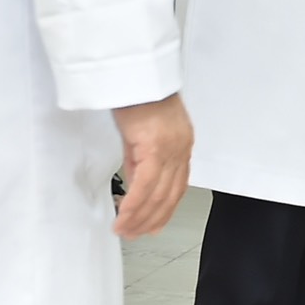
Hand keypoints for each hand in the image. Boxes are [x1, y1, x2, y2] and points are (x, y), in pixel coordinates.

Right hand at [110, 93, 193, 238]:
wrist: (136, 71)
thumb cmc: (137, 92)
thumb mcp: (141, 132)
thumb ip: (141, 161)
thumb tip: (136, 186)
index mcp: (181, 144)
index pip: (177, 186)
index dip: (165, 210)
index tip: (154, 225)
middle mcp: (181, 148)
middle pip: (169, 195)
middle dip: (151, 220)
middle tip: (134, 234)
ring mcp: (171, 148)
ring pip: (158, 195)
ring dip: (140, 218)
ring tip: (125, 230)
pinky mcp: (156, 147)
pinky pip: (145, 185)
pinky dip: (133, 205)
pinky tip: (123, 216)